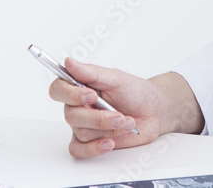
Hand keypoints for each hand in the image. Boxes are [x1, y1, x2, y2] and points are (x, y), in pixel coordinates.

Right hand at [49, 58, 203, 157]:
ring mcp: (83, 125)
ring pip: (81, 132)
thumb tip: (69, 62)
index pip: (58, 89)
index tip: (91, 95)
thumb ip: (91, 72)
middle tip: (119, 114)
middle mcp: (77, 106)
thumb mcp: (116, 78)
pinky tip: (109, 142)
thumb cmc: (135, 92)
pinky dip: (94, 148)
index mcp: (79, 86)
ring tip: (126, 122)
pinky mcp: (90, 142)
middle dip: (98, 117)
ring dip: (107, 129)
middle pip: (71, 115)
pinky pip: (79, 150)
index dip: (70, 94)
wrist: (154, 112)